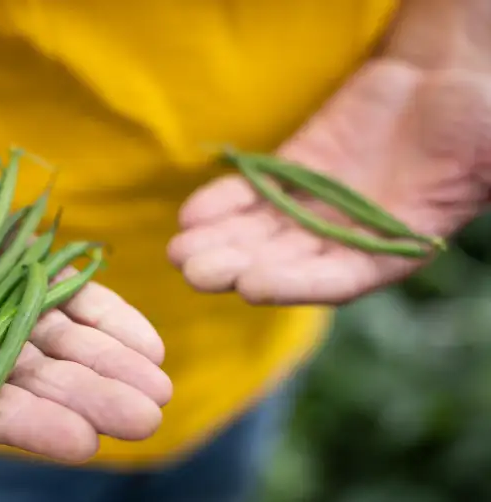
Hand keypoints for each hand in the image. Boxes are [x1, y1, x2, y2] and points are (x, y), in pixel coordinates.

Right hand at [0, 114, 170, 461]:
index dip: (21, 418)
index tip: (81, 440)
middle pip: (23, 376)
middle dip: (84, 396)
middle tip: (145, 416)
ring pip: (54, 343)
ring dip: (107, 365)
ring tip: (158, 388)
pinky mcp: (13, 266)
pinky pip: (65, 299)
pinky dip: (106, 317)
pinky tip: (148, 341)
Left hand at [169, 60, 490, 304]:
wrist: (450, 76)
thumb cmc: (479, 126)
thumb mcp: (486, 164)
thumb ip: (464, 192)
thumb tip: (440, 223)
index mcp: (392, 248)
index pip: (336, 279)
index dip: (292, 285)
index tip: (251, 286)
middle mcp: (345, 234)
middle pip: (284, 260)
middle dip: (238, 267)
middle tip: (197, 272)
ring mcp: (315, 203)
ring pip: (260, 231)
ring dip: (219, 242)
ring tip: (179, 252)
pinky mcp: (295, 171)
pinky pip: (254, 191)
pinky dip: (223, 201)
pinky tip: (191, 213)